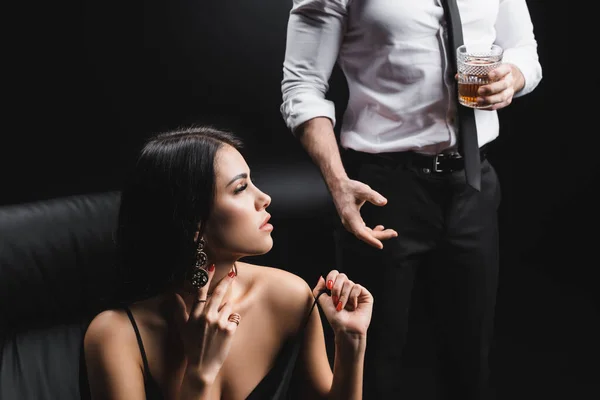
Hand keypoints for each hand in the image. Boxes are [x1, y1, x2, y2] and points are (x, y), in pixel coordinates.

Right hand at [173, 266, 238, 382]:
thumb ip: (178, 310)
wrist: (201, 366)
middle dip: (226, 282)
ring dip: (227, 310)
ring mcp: (218, 323)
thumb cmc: (191, 346)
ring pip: (228, 306)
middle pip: (218, 293)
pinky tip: (226, 331)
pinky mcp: (229, 330)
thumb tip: (173, 295)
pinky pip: (234, 318)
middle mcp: (206, 316)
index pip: (200, 291)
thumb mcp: (182, 328)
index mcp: (195, 314)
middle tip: (232, 274)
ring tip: (220, 323)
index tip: (211, 266)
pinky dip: (232, 322)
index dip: (206, 277)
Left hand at [312, 270, 372, 337]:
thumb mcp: (323, 302)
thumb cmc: (335, 317)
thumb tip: (321, 277)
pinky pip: (357, 287)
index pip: (335, 274)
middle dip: (336, 289)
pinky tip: (353, 306)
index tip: (328, 287)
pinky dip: (352, 298)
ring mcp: (356, 291)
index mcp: (338, 288)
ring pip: (349, 283)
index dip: (331, 277)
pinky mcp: (365, 295)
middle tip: (335, 300)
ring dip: (343, 297)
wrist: (345, 328)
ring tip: (342, 307)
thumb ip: (318, 289)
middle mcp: (347, 288)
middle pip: (342, 276)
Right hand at [331, 177, 396, 248]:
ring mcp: (349, 223)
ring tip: (391, 231)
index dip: (371, 240)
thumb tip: (384, 202)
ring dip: (377, 234)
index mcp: (350, 215)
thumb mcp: (362, 189)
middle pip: (365, 235)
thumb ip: (373, 196)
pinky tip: (380, 227)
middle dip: (380, 236)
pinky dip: (372, 231)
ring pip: (364, 234)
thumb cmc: (350, 187)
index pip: (360, 232)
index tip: (380, 246)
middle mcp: (348, 222)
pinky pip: (362, 231)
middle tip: (394, 233)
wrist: (338, 187)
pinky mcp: (352, 222)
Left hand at [472, 63, 524, 109]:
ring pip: (502, 97)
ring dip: (490, 100)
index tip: (489, 75)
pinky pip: (500, 105)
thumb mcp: (491, 66)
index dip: (498, 72)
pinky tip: (482, 106)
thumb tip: (460, 74)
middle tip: (480, 90)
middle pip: (503, 85)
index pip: (504, 70)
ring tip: (479, 100)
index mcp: (506, 69)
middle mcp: (509, 80)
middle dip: (491, 89)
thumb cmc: (497, 71)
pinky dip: (490, 106)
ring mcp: (509, 91)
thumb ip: (477, 68)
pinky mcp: (507, 100)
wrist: (510, 78)